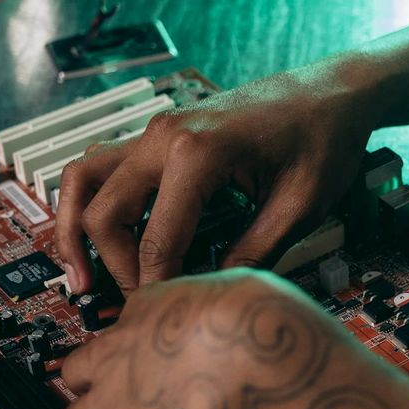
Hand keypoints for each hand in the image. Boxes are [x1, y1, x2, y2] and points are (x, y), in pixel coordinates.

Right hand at [54, 57, 382, 294]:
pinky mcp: (162, 133)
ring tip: (81, 277)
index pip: (157, 240)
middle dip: (115, 267)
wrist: (333, 92)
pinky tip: (97, 237)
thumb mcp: (300, 207)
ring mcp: (158, 130)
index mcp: (200, 153)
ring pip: (84, 179)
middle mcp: (165, 136)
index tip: (165, 317)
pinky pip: (104, 164)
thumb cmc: (323, 139)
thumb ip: (253, 253)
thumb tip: (210, 295)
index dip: (156, 288)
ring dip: (76, 229)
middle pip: (105, 212)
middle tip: (139, 304)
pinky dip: (90, 200)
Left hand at [59, 268, 336, 408]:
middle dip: (103, 390)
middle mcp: (117, 352)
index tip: (161, 361)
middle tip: (141, 405)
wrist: (253, 358)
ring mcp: (106, 404)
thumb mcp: (242, 291)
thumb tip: (244, 308)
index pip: (126, 327)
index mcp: (152, 308)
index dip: (141, 351)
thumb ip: (227, 308)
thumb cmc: (263, 324)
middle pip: (78, 374)